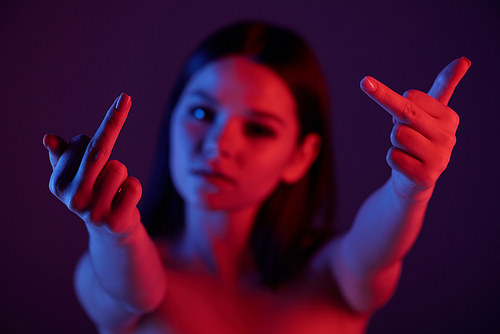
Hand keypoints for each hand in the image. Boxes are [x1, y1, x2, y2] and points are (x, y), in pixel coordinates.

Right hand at [43, 93, 141, 233]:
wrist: (109, 231)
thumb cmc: (93, 193)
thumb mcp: (75, 174)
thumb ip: (63, 155)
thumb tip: (48, 138)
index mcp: (58, 183)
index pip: (82, 143)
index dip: (102, 129)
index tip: (123, 99)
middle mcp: (72, 198)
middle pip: (98, 151)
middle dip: (113, 120)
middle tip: (125, 97)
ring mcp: (93, 212)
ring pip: (119, 168)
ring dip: (122, 175)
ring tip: (114, 190)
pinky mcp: (114, 221)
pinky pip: (134, 186)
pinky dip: (133, 189)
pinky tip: (123, 201)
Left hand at [360, 58, 470, 198]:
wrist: (415, 178)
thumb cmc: (419, 138)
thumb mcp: (429, 112)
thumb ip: (444, 86)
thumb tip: (465, 59)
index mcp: (449, 117)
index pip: (412, 96)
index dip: (397, 102)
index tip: (401, 109)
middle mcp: (449, 136)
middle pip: (405, 113)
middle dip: (383, 99)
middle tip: (365, 82)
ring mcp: (440, 158)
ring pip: (397, 135)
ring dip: (394, 142)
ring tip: (408, 150)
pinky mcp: (427, 176)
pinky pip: (392, 156)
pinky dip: (393, 159)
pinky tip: (407, 165)